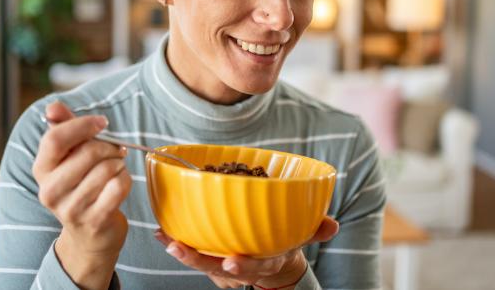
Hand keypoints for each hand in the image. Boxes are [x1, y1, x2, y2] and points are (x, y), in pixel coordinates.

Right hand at [32, 101, 132, 289]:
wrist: (89, 235)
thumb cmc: (80, 186)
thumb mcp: (68, 157)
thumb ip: (63, 128)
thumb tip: (53, 107)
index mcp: (41, 170)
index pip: (55, 138)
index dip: (82, 125)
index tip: (102, 123)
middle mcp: (50, 191)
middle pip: (88, 152)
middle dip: (109, 146)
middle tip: (116, 150)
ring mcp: (71, 209)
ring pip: (107, 169)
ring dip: (119, 163)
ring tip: (116, 168)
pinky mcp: (94, 220)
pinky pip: (119, 186)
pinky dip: (126, 179)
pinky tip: (119, 183)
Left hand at [154, 217, 338, 288]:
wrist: (274, 259)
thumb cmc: (284, 241)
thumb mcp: (302, 236)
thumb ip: (316, 230)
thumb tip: (332, 225)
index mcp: (265, 261)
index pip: (255, 268)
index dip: (243, 267)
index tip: (232, 263)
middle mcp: (242, 264)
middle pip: (218, 268)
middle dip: (199, 260)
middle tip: (181, 250)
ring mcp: (224, 262)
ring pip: (202, 262)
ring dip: (183, 252)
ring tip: (166, 240)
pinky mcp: (211, 254)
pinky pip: (193, 250)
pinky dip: (176, 240)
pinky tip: (162, 231)